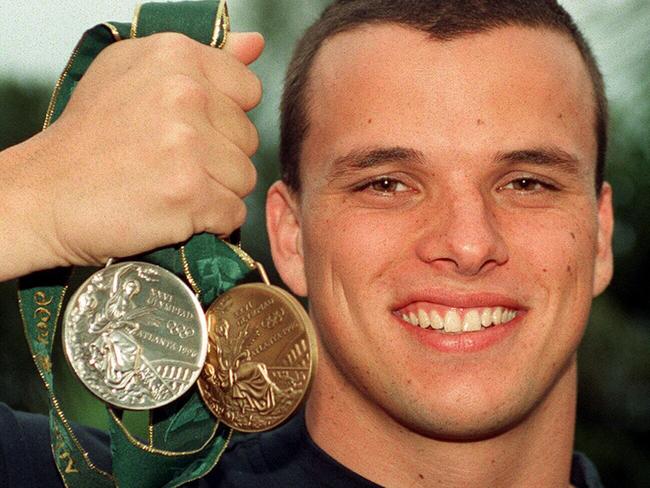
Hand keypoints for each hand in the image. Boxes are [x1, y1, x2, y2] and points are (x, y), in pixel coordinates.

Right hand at [0, 31, 263, 279]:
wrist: (46, 193)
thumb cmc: (91, 135)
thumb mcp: (134, 70)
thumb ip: (206, 57)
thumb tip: (256, 44)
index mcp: (176, 56)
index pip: (248, 91)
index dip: (224, 117)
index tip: (190, 129)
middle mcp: (186, 94)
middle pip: (249, 139)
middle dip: (220, 157)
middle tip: (171, 162)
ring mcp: (188, 145)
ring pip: (244, 178)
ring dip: (216, 191)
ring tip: (171, 186)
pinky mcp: (190, 193)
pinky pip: (234, 213)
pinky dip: (210, 221)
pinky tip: (174, 210)